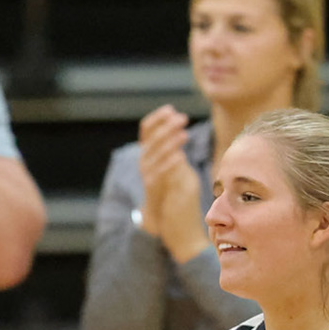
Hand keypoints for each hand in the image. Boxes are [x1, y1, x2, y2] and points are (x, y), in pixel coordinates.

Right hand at [137, 107, 204, 257]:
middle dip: (166, 126)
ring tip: (184, 133)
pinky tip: (181, 156)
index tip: (171, 109)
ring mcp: (147, 174)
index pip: (147, 129)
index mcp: (149, 152)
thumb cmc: (176, 191)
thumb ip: (174, 148)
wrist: (169, 220)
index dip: (157, 118)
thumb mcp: (177, 165)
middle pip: (151, 138)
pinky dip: (169, 163)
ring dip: (169, 142)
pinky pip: (159, 173)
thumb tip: (177, 126)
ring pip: (154, 153)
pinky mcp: (152, 189)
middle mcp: (144, 160)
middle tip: (182, 119)